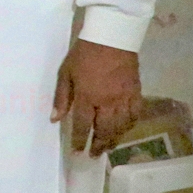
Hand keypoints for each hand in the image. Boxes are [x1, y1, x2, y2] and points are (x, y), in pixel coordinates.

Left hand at [52, 39, 143, 154]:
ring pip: (121, 126)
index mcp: (87, 96)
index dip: (79, 140)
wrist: (112, 37)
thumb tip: (55, 119)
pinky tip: (125, 130)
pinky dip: (130, 125)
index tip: (77, 152)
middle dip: (98, 145)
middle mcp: (107, 101)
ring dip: (114, 139)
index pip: (82, 124)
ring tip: (107, 147)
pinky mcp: (137, 93)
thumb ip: (61, 97)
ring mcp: (124, 98)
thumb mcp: (65, 73)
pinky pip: (136, 115)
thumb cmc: (84, 54)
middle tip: (94, 155)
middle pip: (104, 130)